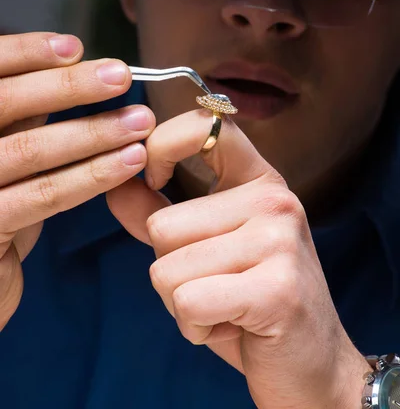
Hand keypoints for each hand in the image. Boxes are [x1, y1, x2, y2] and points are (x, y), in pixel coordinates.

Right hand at [0, 32, 154, 329]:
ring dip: (92, 132)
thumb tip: (76, 65)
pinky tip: (128, 163)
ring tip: (139, 122)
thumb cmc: (0, 194)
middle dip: (68, 86)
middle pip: (7, 102)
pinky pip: (44, 196)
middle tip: (121, 75)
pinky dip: (91, 176)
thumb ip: (27, 111)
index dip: (27, 53)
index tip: (74, 45)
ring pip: (31, 150)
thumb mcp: (7, 144)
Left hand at [108, 108, 369, 408]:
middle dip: (170, 269)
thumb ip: (156, 211)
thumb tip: (114, 184)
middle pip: (162, 226)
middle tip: (214, 285)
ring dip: (181, 303)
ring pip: (167, 268)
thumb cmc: (250, 301)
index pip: (204, 123)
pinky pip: (187, 301)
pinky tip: (231, 328)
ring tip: (224, 306)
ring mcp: (279, 240)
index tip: (155, 179)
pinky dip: (193, 327)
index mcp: (258, 180)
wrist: (311, 364)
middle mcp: (274, 200)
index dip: (161, 146)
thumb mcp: (203, 247)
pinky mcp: (277, 288)